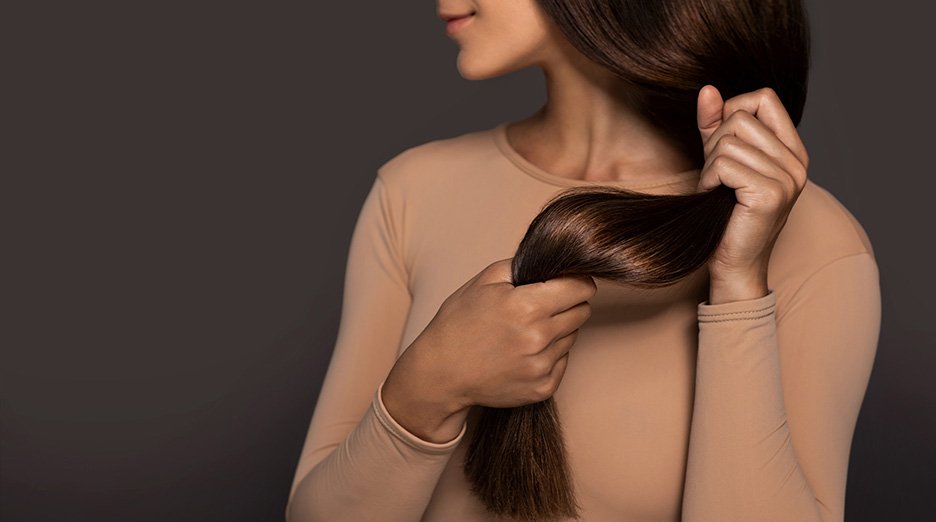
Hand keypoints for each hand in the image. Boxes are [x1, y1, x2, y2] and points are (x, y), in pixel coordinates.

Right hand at [382, 258, 595, 441]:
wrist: (440, 373)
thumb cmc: (458, 324)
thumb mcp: (484, 281)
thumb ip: (524, 265)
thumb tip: (555, 264)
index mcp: (527, 306)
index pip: (582, 288)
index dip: (576, 281)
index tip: (567, 283)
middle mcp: (539, 338)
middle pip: (582, 312)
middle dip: (567, 305)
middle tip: (540, 307)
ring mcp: (541, 366)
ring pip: (572, 337)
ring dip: (557, 331)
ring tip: (524, 332)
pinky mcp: (542, 388)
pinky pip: (562, 362)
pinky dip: (549, 356)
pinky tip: (522, 353)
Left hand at [696, 85, 809, 303]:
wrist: (732, 264)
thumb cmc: (725, 213)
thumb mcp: (720, 160)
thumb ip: (715, 125)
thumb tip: (708, 89)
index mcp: (793, 151)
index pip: (764, 98)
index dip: (732, 110)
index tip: (719, 140)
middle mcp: (798, 162)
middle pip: (741, 118)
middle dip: (715, 143)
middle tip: (715, 175)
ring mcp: (788, 178)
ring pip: (729, 141)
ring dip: (710, 165)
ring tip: (716, 188)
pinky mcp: (770, 194)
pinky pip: (725, 164)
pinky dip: (708, 179)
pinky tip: (713, 195)